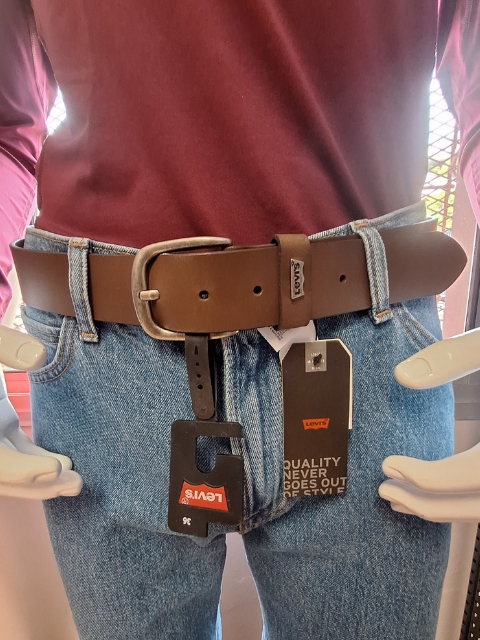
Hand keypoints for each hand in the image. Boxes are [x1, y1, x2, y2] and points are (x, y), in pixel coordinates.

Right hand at [0, 327, 81, 498]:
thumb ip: (6, 344)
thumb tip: (38, 357)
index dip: (21, 469)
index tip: (54, 467)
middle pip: (2, 475)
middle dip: (38, 483)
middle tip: (76, 483)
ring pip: (10, 468)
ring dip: (41, 479)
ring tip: (76, 482)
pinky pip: (16, 451)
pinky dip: (37, 460)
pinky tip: (63, 463)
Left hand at [379, 329, 479, 521]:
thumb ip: (451, 357)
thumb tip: (402, 376)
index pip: (469, 475)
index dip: (424, 477)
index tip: (387, 464)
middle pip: (479, 508)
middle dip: (427, 505)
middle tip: (385, 492)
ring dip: (447, 512)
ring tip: (403, 501)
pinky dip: (468, 504)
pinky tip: (442, 494)